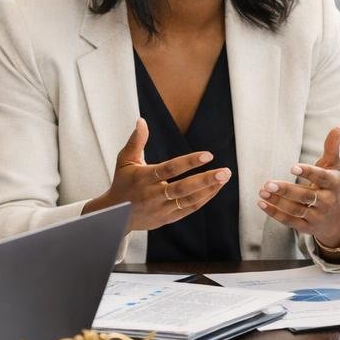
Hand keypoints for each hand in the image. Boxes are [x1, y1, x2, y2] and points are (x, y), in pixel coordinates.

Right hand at [85, 119, 230, 231]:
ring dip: (209, 189)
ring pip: (189, 201)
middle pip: (182, 189)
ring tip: (224, 177)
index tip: (208, 155)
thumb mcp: (125, 161)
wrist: (114, 217)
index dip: (188, 162)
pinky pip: (189, 208)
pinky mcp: (167, 218)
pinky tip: (216, 187)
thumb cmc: (123, 183)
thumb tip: (141, 121)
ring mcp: (161, 209)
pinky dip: (204, 198)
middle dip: (205, 180)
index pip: (169, 169)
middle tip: (225, 171)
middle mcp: (152, 195)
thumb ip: (136, 141)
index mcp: (143, 179)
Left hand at [259, 127, 339, 247]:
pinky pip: (289, 221)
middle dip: (286, 190)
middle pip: (305, 196)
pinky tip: (261, 203)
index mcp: (333, 184)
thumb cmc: (331, 185)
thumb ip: (332, 148)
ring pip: (295, 209)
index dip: (308, 172)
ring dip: (277, 202)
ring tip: (262, 191)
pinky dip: (274, 214)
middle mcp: (326, 201)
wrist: (337, 218)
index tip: (292, 167)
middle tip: (269, 183)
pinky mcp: (306, 227)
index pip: (321, 178)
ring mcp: (316, 216)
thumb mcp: (334, 167)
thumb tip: (337, 127)